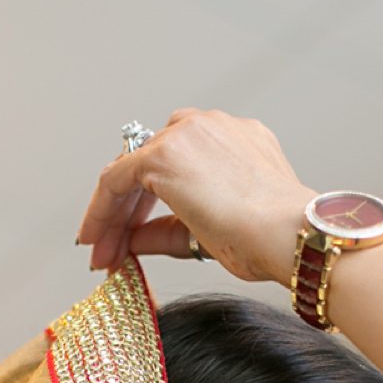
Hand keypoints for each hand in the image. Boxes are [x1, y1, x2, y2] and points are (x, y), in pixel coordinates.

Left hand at [75, 109, 316, 283]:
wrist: (287, 234)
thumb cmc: (270, 239)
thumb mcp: (214, 232)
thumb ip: (169, 231)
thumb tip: (133, 241)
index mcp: (238, 141)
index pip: (182, 164)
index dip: (154, 203)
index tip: (139, 233)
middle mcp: (212, 128)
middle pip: (152, 163)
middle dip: (129, 212)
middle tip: (113, 250)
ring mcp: (187, 134)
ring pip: (132, 170)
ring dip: (114, 215)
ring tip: (103, 254)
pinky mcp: (163, 154)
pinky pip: (116, 179)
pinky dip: (102, 210)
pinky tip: (95, 238)